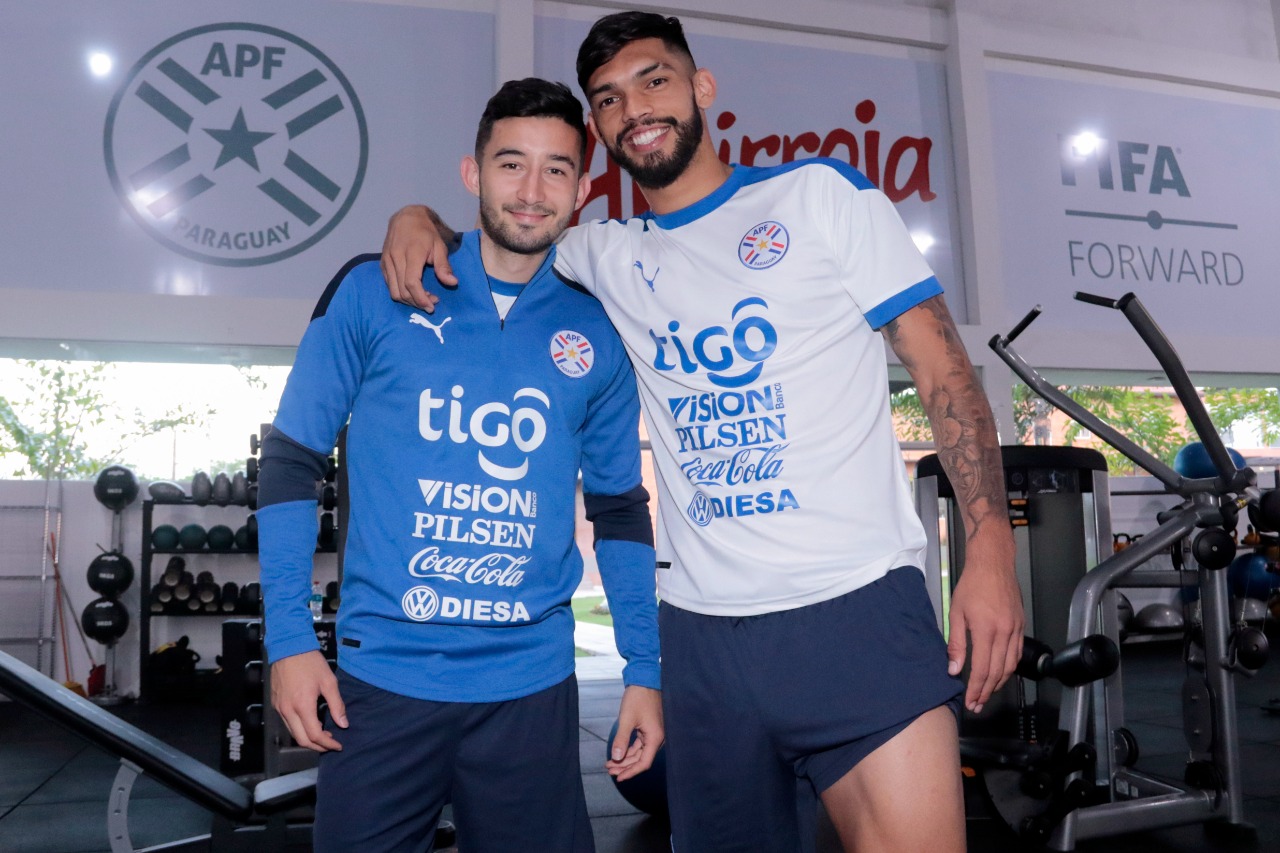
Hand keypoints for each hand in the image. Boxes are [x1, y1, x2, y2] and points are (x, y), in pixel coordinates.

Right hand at [270, 650, 347, 751]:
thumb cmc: (311, 663)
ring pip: (293, 733)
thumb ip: (337, 705)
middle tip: (331, 744)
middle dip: (318, 747)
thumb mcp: (329, 681)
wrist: (288, 648)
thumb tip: (343, 724)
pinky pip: (287, 723)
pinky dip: (299, 729)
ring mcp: (279, 708)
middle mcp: (288, 711)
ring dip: (308, 739)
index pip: (315, 735)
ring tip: (323, 735)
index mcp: (303, 706)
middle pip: (302, 740)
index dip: (328, 744)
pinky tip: (310, 723)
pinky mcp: (276, 704)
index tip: (338, 745)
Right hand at [380, 205, 450, 310]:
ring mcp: (386, 261)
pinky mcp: (383, 264)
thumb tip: (452, 283)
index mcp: (411, 253)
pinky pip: (389, 285)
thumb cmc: (426, 232)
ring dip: (408, 301)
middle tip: (431, 304)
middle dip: (417, 302)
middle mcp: (395, 258)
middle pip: (402, 290)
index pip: (411, 282)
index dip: (421, 298)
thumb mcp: (439, 246)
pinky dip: (400, 293)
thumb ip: (444, 266)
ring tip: (422, 299)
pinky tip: (412, 292)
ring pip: (393, 291)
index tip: (432, 306)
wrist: (406, 217)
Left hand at [606, 685, 662, 781]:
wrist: (645, 680)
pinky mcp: (650, 729)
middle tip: (609, 770)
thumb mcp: (626, 719)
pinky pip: (640, 745)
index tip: (618, 778)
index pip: (644, 763)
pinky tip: (618, 753)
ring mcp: (654, 733)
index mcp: (655, 737)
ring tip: (610, 763)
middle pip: (641, 759)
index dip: (631, 772)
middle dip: (625, 766)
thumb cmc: (637, 697)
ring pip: (640, 753)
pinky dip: (629, 750)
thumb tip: (616, 757)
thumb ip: (621, 739)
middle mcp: (658, 738)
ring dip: (625, 759)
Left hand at [946, 531, 1023, 713]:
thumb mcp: (956, 612)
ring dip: (999, 683)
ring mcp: (1016, 630)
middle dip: (987, 691)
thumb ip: (956, 643)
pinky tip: (1000, 674)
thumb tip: (953, 669)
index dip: (976, 688)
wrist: (993, 564)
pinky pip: (1017, 653)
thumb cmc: (971, 585)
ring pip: (1010, 666)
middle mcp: (1004, 633)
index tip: (970, 701)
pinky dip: (1009, 668)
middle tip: (977, 704)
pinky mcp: (1021, 626)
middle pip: (997, 672)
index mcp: (986, 630)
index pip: (981, 669)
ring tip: (987, 693)